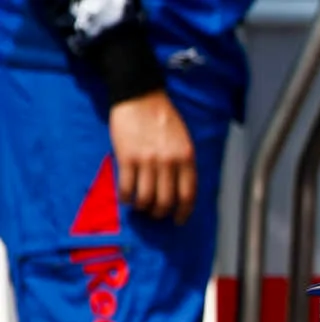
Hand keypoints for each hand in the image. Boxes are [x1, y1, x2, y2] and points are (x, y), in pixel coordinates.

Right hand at [107, 90, 196, 223]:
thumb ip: (184, 164)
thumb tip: (180, 189)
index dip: (183, 212)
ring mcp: (147, 161)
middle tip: (154, 214)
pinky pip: (126, 187)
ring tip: (139, 207)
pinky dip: (125, 198)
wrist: (139, 96)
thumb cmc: (163, 118)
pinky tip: (125, 198)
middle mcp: (169, 162)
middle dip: (159, 213)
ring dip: (142, 207)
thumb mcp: (184, 141)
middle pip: (166, 201)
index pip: (188, 195)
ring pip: (146, 197)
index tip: (178, 220)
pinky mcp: (127, 157)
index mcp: (186, 158)